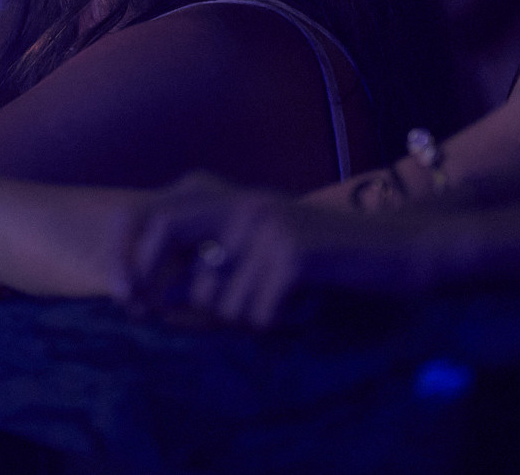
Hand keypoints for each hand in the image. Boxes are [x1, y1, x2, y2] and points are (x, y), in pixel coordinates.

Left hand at [114, 172, 439, 327]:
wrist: (396, 249)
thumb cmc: (320, 259)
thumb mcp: (258, 245)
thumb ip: (209, 258)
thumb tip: (149, 298)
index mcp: (228, 196)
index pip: (154, 216)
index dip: (128, 255)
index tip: (123, 298)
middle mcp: (241, 203)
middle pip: (166, 238)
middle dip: (153, 285)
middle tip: (150, 317)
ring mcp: (266, 225)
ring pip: (215, 299)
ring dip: (239, 317)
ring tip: (274, 304)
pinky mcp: (293, 255)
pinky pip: (256, 314)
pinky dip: (275, 322)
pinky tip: (300, 308)